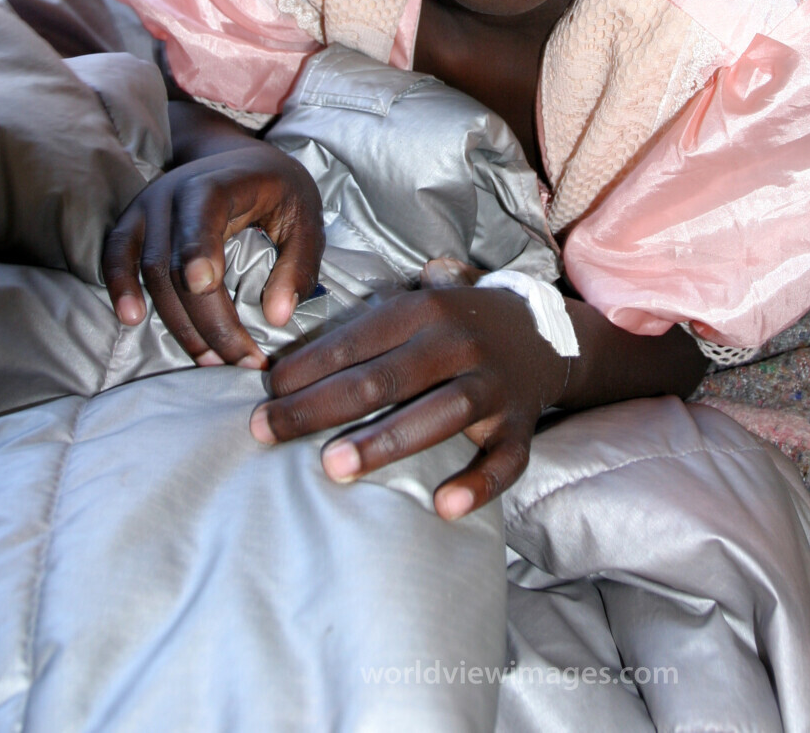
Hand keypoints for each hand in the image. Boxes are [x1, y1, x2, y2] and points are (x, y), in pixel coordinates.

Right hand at [103, 142, 324, 367]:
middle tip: (239, 359)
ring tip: (211, 359)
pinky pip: (115, 255)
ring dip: (178, 321)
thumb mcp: (306, 216)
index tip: (206, 285)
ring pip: (151, 269)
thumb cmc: (277, 190)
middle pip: (178, 259)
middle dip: (207, 317)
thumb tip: (277, 318)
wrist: (236, 159)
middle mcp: (176, 190)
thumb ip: (299, 264)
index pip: (203, 208)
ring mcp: (149, 205)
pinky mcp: (133, 221)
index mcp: (222, 181)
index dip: (200, 246)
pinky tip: (132, 319)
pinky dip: (119, 286)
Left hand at [249, 283, 569, 518]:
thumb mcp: (416, 303)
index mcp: (425, 311)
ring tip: (333, 466)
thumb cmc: (457, 323)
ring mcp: (492, 386)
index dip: (306, 366)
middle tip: (268, 431)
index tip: (264, 393)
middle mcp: (458, 343)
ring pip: (439, 414)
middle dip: (319, 406)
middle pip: (383, 378)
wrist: (545, 333)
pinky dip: (478, 484)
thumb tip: (291, 343)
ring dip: (384, 441)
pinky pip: (504, 459)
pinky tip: (444, 506)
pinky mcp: (520, 425)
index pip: (356, 340)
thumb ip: (365, 323)